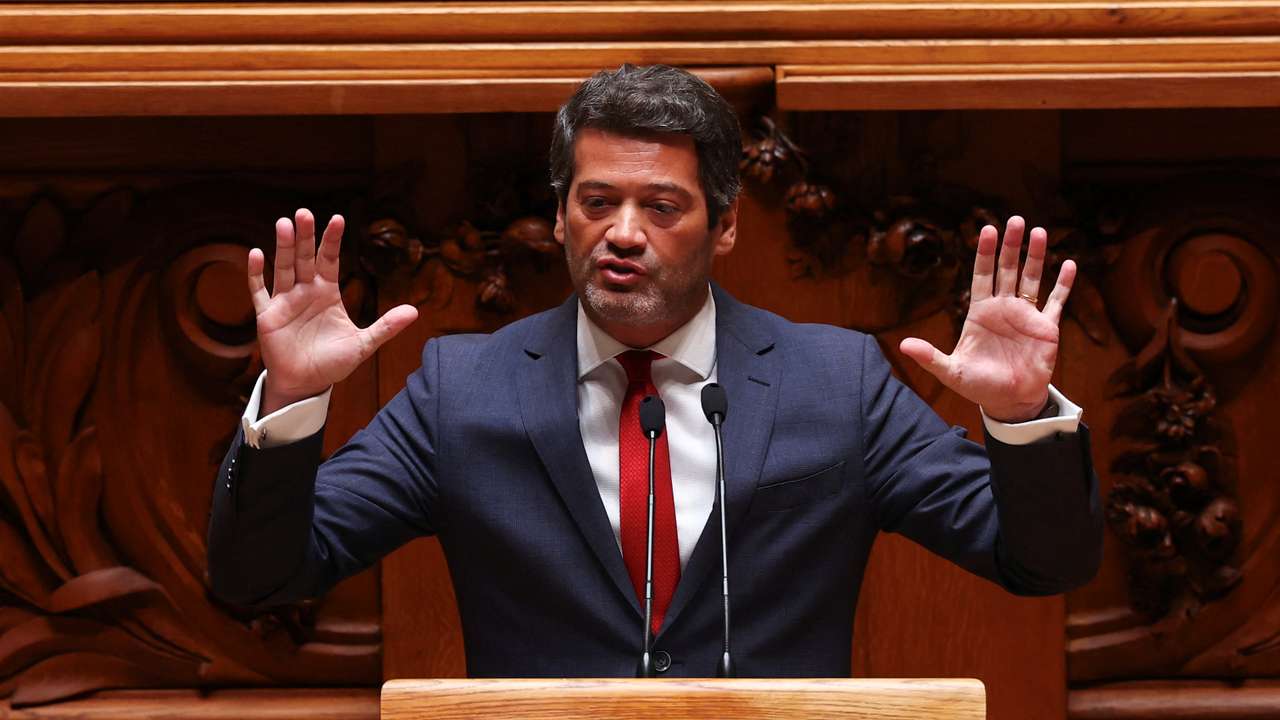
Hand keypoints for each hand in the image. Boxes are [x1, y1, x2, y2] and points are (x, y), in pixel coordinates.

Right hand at [248, 209, 417, 414]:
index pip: (330, 260)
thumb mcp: (363, 344)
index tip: (338, 219)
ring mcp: (285, 301)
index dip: (332, 240)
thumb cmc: (333, 362)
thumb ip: (386, 327)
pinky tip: (255, 254)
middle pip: (305, 258)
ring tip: (283, 224)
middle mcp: (305, 291)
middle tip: (304, 213)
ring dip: (283, 247)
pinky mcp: (267, 315)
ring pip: (283, 268)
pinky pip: (260, 291)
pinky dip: (256, 274)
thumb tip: (415, 312)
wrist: (307, 384)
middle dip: (305, 236)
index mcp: (327, 293)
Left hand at [899, 216, 1075, 422]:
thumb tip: (903, 346)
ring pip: (1032, 278)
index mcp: (980, 312)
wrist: (1009, 402)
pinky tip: (1070, 264)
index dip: (984, 253)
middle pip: (1007, 269)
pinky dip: (1064, 284)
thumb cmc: (978, 385)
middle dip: (1010, 245)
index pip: (981, 275)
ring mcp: (1026, 315)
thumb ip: (930, 357)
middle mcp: (1004, 308)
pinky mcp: (1047, 328)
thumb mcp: (950, 371)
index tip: (986, 229)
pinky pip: (1056, 301)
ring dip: (1036, 256)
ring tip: (1040, 231)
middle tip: (1015, 220)